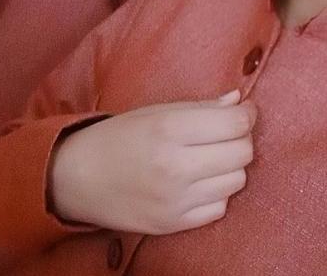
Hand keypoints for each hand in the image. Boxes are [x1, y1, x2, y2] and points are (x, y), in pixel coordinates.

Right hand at [49, 90, 255, 234]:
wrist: (78, 178)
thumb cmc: (119, 136)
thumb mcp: (157, 111)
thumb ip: (202, 107)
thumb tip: (240, 101)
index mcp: (170, 129)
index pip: (234, 123)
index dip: (247, 114)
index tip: (244, 110)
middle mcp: (175, 167)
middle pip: (242, 152)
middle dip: (241, 138)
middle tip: (228, 131)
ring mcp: (176, 200)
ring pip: (237, 180)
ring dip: (231, 165)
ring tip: (211, 156)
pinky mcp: (174, 225)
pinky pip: (220, 207)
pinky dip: (217, 192)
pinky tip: (199, 180)